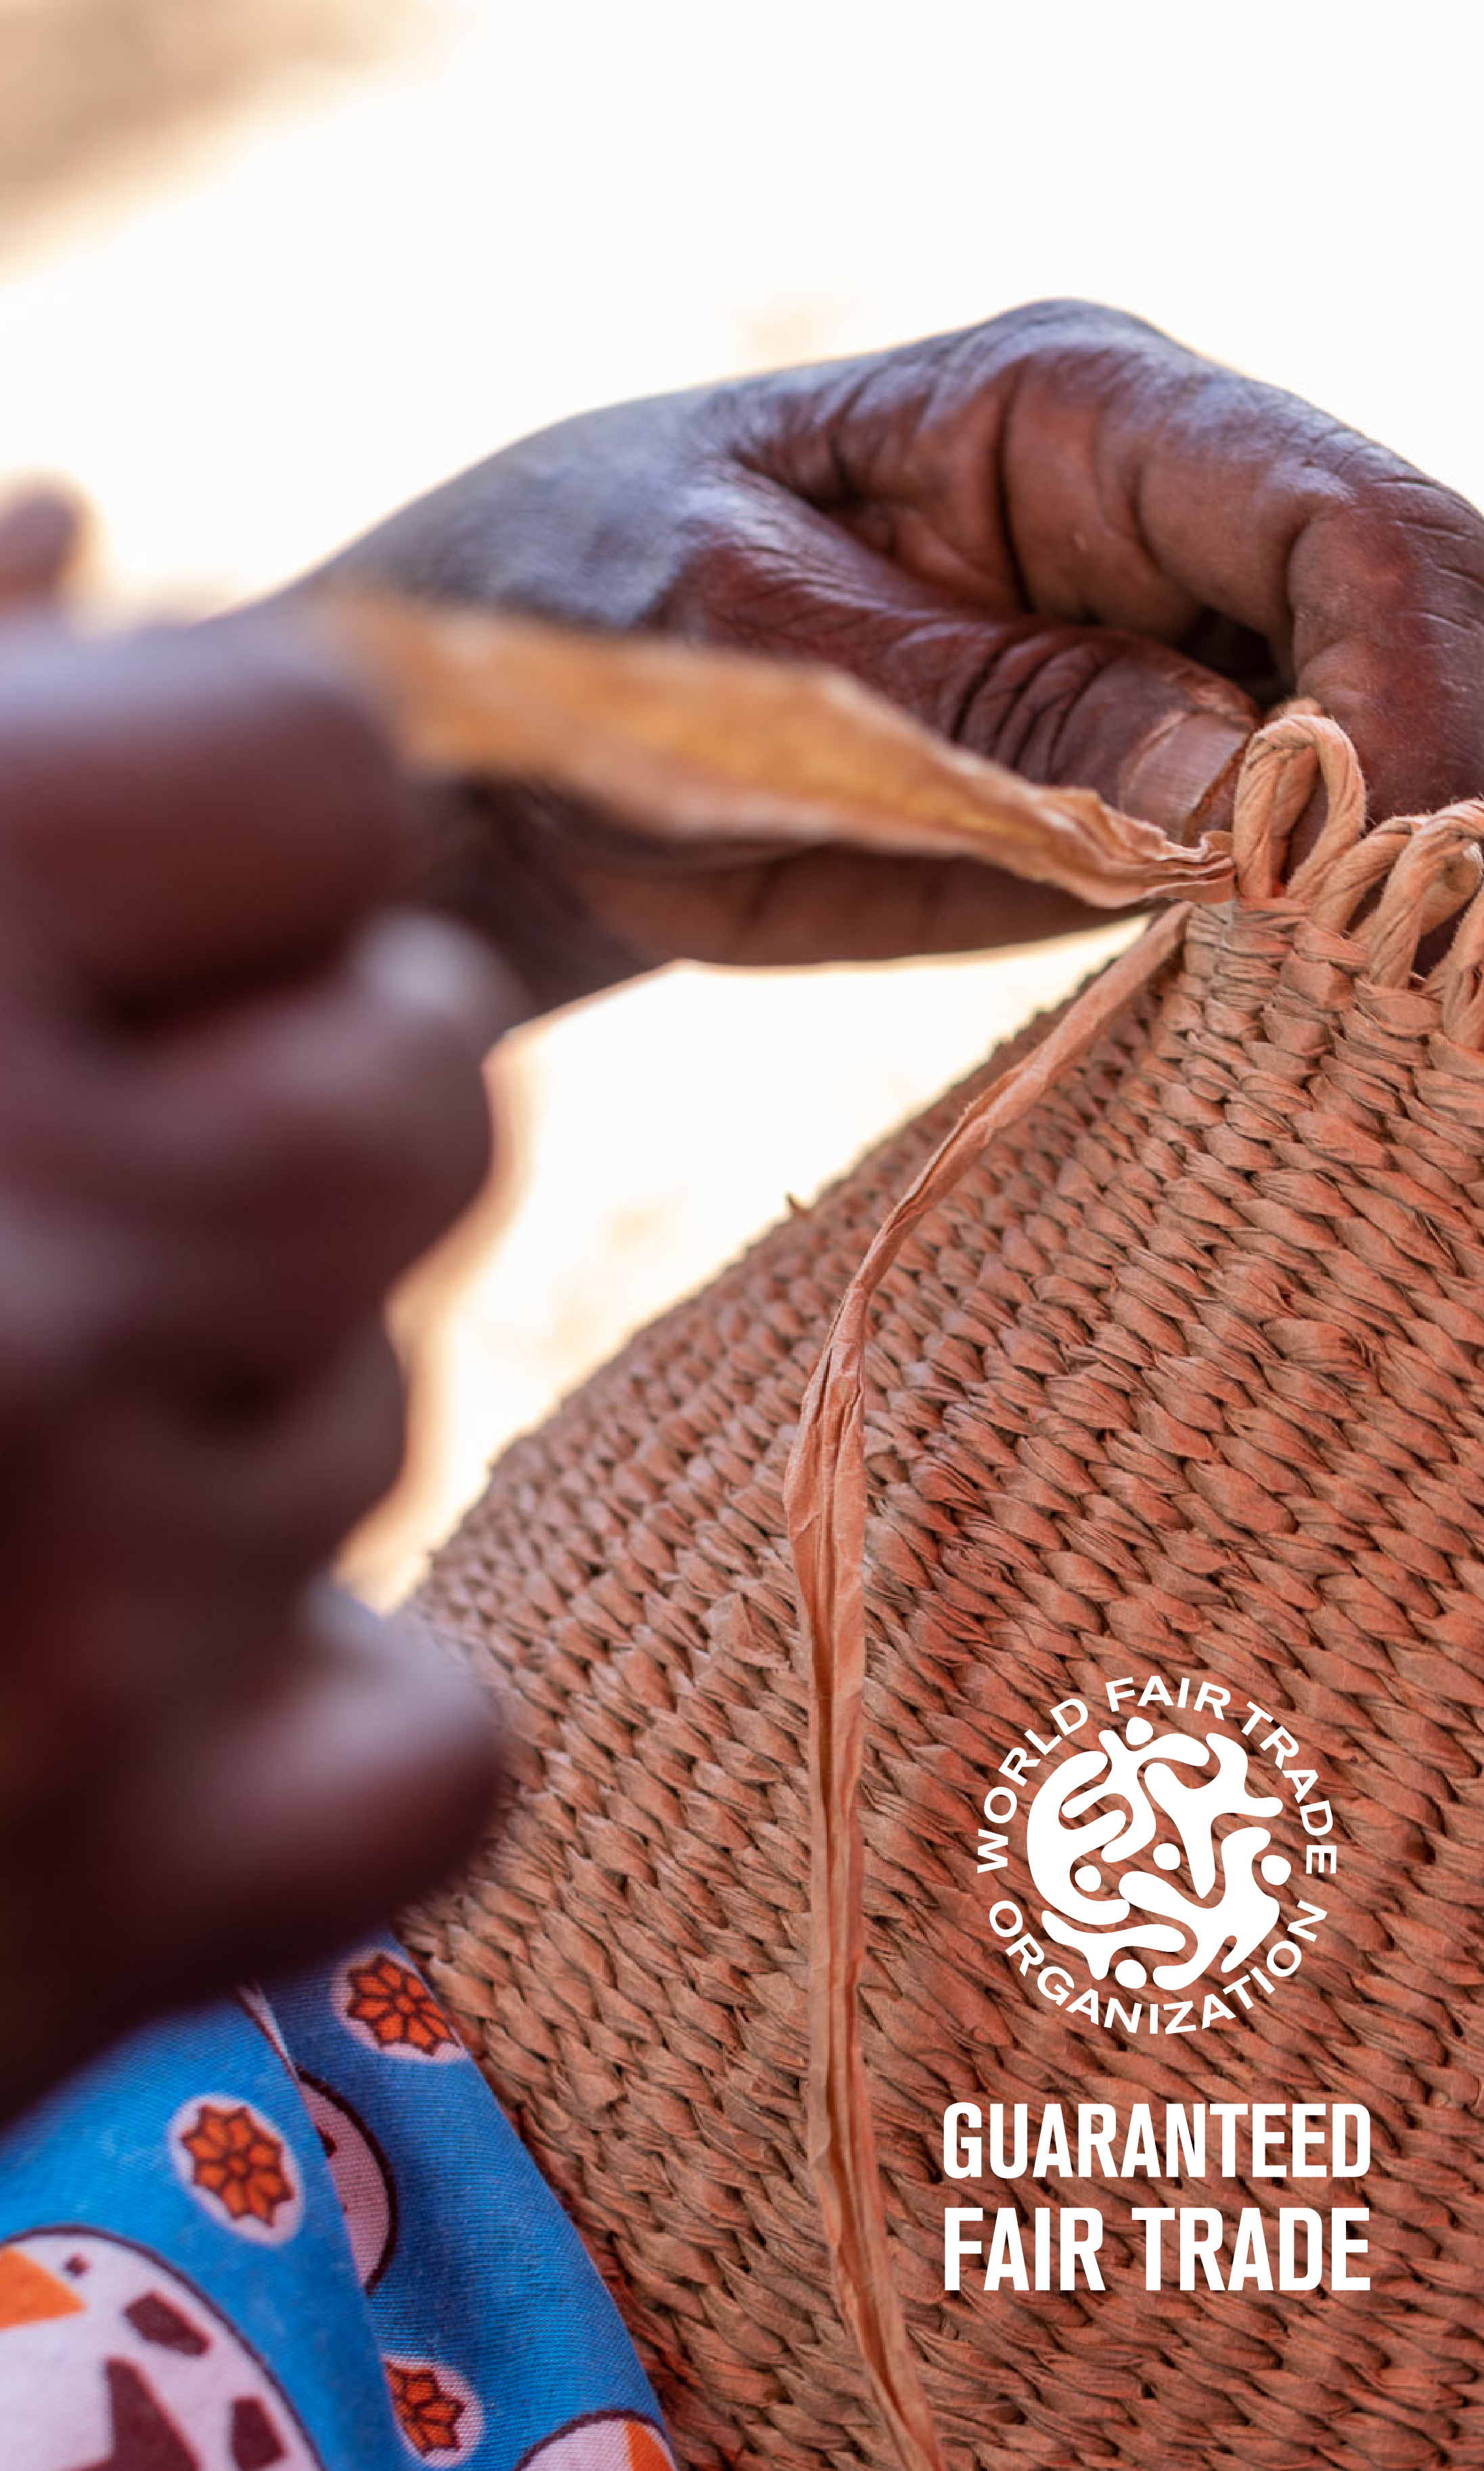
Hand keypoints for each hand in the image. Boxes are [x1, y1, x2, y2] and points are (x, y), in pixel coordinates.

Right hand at [0, 610, 506, 2127]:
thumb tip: (75, 546)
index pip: (321, 761)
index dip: (241, 811)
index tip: (138, 885)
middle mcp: (16, 1252)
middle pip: (420, 1085)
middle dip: (289, 1095)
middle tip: (64, 1165)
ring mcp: (82, 1603)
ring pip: (385, 1401)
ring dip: (219, 1401)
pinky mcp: (106, 1890)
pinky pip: (422, 1753)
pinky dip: (311, 1723)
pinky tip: (110, 1693)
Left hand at [315, 300, 1483, 1002]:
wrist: (537, 742)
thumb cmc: (598, 653)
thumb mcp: (752, 661)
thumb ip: (1000, 714)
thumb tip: (1253, 794)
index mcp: (1090, 414)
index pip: (1365, 527)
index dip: (1414, 706)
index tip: (1362, 887)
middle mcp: (1203, 516)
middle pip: (1480, 625)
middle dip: (1472, 805)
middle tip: (1396, 984)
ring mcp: (1227, 650)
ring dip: (1476, 884)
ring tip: (1400, 1019)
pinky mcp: (1221, 783)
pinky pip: (1402, 844)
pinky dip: (1421, 937)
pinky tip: (1369, 1019)